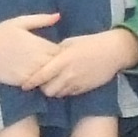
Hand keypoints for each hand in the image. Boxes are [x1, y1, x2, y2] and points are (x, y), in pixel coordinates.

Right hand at [0, 10, 62, 88]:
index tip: (65, 54)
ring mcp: (30, 71)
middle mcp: (37, 58)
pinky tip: (43, 81)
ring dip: (54, 77)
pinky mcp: (22, 81)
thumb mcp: (20, 22)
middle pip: (59, 66)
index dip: (65, 54)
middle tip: (62, 66)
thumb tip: (58, 16)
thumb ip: (41, 20)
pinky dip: (43, 84)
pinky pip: (38, 85)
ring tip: (55, 75)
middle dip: (62, 66)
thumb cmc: (0, 33)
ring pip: (50, 77)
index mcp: (39, 43)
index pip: (62, 52)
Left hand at [22, 27, 137, 98]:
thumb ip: (56, 52)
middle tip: (41, 82)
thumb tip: (45, 58)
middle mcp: (68, 75)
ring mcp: (77, 83)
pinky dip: (64, 91)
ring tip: (52, 83)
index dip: (31, 82)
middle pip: (48, 90)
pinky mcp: (84, 89)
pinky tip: (65, 83)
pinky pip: (69, 94)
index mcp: (63, 60)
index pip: (42, 76)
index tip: (24, 85)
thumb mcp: (70, 42)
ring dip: (53, 90)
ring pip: (58, 94)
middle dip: (42, 88)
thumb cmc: (91, 43)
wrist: (114, 52)